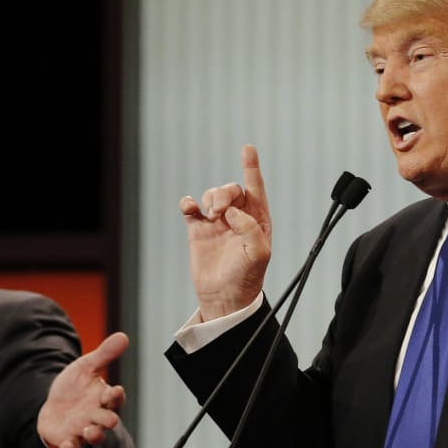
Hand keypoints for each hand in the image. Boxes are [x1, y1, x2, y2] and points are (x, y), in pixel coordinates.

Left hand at [37, 332, 128, 447]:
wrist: (54, 406)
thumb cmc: (75, 387)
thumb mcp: (86, 367)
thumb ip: (104, 354)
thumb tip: (123, 336)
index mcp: (103, 397)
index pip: (114, 397)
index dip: (116, 396)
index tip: (115, 391)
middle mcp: (97, 415)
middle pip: (108, 420)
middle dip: (109, 420)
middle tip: (109, 420)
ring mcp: (84, 429)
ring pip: (95, 435)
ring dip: (94, 435)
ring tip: (90, 431)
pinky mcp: (70, 439)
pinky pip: (73, 446)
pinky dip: (71, 447)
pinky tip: (67, 445)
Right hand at [180, 144, 271, 319]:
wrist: (223, 298)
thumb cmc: (246, 278)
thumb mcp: (258, 254)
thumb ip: (250, 228)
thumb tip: (233, 211)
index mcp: (257, 220)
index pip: (255, 189)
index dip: (251, 168)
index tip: (248, 149)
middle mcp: (238, 218)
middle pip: (231, 189)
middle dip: (224, 193)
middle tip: (219, 211)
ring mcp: (217, 223)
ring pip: (212, 195)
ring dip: (210, 198)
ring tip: (211, 215)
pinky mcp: (198, 230)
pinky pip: (191, 208)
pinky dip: (189, 203)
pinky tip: (190, 208)